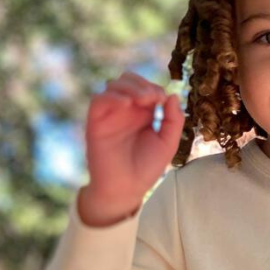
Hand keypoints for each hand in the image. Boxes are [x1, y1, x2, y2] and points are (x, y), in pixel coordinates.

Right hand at [85, 71, 184, 206]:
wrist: (126, 189)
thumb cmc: (146, 169)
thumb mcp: (167, 144)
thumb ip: (174, 121)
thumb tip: (173, 95)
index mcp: (142, 114)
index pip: (145, 87)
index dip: (154, 87)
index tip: (162, 99)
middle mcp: (125, 111)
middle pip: (128, 80)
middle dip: (142, 84)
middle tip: (153, 98)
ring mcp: (110, 115)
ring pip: (113, 85)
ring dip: (130, 86)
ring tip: (144, 100)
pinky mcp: (96, 123)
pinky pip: (98, 101)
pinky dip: (112, 97)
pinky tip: (126, 104)